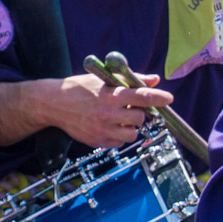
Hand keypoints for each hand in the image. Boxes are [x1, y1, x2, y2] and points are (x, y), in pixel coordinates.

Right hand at [47, 72, 173, 148]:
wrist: (53, 104)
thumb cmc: (80, 88)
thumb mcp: (103, 78)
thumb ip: (130, 80)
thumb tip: (154, 80)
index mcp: (110, 95)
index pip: (141, 96)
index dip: (158, 98)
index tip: (169, 98)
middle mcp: (108, 114)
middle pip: (140, 118)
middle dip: (138, 113)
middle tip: (129, 108)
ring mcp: (102, 130)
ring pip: (132, 134)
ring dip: (130, 126)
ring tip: (118, 118)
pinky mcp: (97, 141)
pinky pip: (119, 143)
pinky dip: (118, 135)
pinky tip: (108, 126)